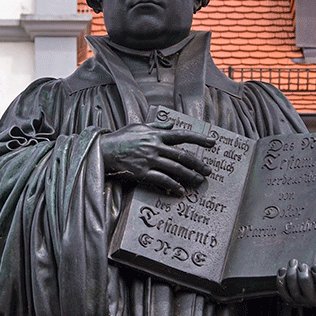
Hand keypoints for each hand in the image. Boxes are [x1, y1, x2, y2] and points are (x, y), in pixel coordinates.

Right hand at [100, 121, 214, 195]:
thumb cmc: (120, 138)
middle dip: (198, 163)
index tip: (212, 142)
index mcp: (155, 134)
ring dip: (190, 176)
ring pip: (176, 169)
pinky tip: (180, 191)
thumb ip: (156, 126)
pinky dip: (173, 186)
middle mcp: (155, 146)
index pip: (182, 135)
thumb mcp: (138, 127)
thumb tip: (171, 124)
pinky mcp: (143, 172)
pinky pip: (162, 180)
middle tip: (208, 170)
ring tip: (199, 181)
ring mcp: (149, 160)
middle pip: (182, 155)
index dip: (199, 139)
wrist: (103, 150)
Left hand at [275, 257, 315, 307]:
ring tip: (293, 263)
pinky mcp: (292, 299)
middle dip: (303, 276)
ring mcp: (305, 302)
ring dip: (291, 276)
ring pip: (295, 293)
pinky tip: (283, 270)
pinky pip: (284, 294)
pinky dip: (281, 282)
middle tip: (302, 264)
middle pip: (309, 294)